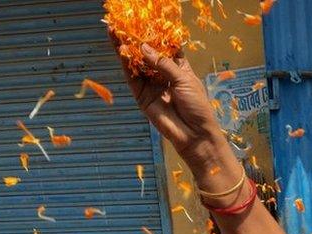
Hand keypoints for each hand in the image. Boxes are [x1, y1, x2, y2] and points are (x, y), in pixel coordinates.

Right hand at [112, 32, 224, 161]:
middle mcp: (163, 75)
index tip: (146, 22)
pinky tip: (119, 49)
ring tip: (115, 31)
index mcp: (179, 68)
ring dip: (126, 48)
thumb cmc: (196, 105)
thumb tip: (143, 47)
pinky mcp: (142, 96)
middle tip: (124, 24)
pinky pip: (132, 77)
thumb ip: (163, 63)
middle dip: (137, 40)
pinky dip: (125, 63)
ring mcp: (152, 85)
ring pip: (136, 64)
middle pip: (148, 54)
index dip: (156, 35)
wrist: (194, 133)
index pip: (165, 48)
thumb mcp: (183, 79)